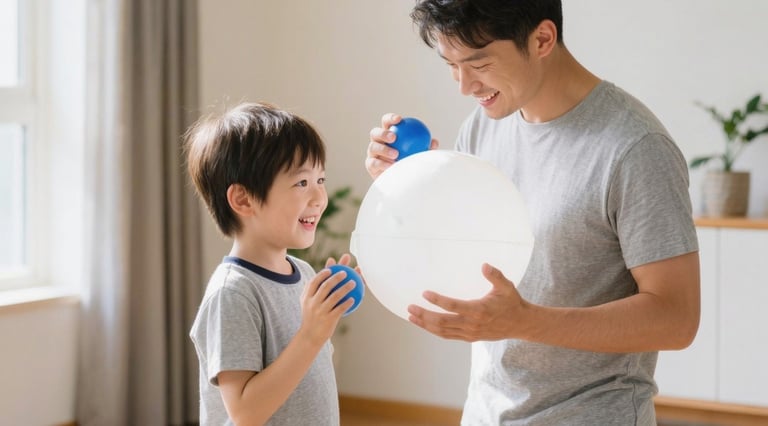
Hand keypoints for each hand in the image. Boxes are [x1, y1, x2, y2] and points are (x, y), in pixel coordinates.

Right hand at [298, 256, 355, 346]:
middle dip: (336, 277)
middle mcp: (312, 303)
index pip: (314, 282)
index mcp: (306, 297)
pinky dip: (347, 303)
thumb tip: (327, 269)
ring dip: (345, 288)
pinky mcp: (328, 320)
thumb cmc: (313, 316)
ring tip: (354, 282)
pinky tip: (354, 299)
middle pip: (325, 287)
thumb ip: (318, 287)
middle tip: (346, 272)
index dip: (322, 274)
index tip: (331, 269)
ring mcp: (320, 312)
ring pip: (334, 297)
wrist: (309, 337)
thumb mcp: (310, 302)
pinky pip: (339, 309)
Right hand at [366, 113, 438, 178]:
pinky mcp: (370, 164)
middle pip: (375, 132)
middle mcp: (377, 141)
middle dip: (383, 133)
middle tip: (394, 137)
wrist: (400, 179)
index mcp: (388, 133)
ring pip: (373, 147)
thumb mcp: (418, 153)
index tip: (399, 120)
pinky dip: (383, 164)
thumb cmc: (411, 161)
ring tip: (396, 154)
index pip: (387, 122)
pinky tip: (392, 166)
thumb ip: (424, 147)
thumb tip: (433, 142)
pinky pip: (374, 163)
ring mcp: (372, 153)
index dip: (391, 118)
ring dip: (384, 149)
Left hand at [407, 263, 528, 341]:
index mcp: (479, 310)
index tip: (425, 293)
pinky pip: (448, 336)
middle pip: (442, 322)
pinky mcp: (469, 337)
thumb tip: (484, 265)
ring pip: (442, 331)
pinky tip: (424, 325)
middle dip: (424, 315)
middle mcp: (472, 324)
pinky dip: (434, 331)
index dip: (438, 300)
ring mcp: (470, 333)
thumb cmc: (511, 303)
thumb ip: (495, 276)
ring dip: (425, 324)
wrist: (520, 324)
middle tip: (410, 307)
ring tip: (411, 317)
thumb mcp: (507, 287)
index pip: (453, 306)